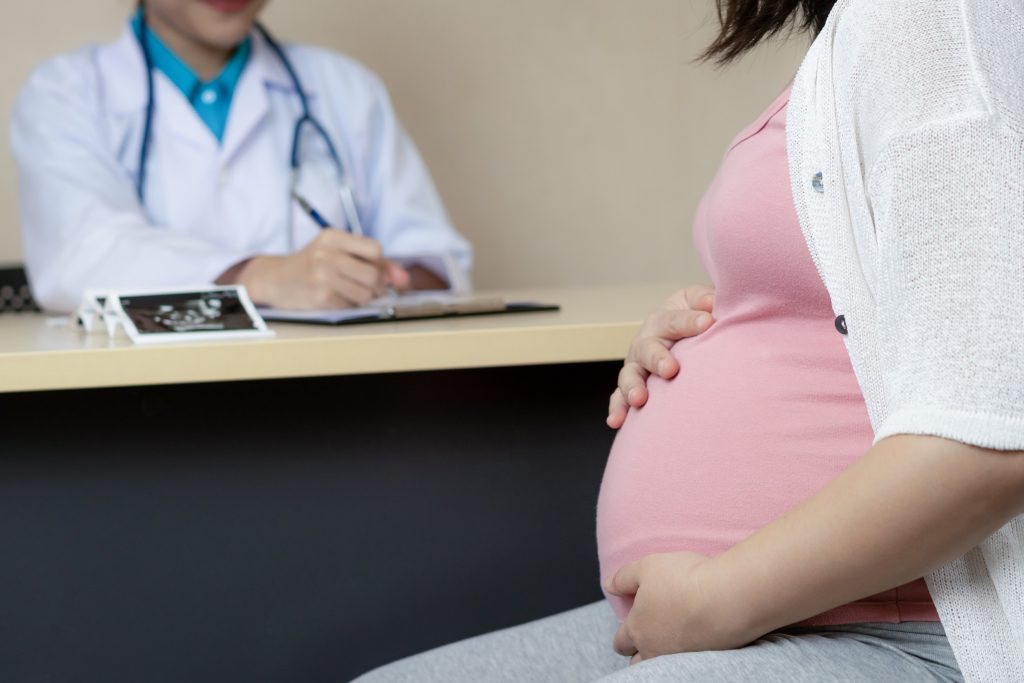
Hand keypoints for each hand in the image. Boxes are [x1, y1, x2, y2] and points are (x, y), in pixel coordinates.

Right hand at [231, 231, 410, 308]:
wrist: (275, 279)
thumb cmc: (312, 265)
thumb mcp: (337, 252)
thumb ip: (374, 263)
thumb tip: (404, 278)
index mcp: (332, 237)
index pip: (375, 250)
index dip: (378, 264)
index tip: (369, 269)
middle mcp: (326, 254)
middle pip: (373, 275)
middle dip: (375, 286)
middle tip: (364, 287)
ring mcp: (322, 276)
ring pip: (366, 294)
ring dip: (363, 298)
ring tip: (347, 292)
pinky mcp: (320, 297)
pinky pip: (351, 306)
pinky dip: (349, 306)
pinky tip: (336, 299)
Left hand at [605, 552, 744, 663]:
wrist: (727, 597)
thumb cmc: (684, 579)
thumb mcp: (646, 567)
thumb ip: (623, 578)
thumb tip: (608, 585)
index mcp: (637, 629)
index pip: (620, 642)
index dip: (622, 636)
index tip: (629, 628)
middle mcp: (655, 650)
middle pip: (637, 662)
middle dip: (638, 652)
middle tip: (648, 636)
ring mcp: (680, 658)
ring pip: (662, 666)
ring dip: (661, 655)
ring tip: (671, 640)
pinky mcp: (705, 660)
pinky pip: (690, 662)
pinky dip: (689, 653)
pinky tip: (697, 637)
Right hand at [607, 285, 715, 427]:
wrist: (682, 334)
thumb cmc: (695, 317)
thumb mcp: (701, 301)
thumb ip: (706, 300)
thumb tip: (710, 305)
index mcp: (663, 320)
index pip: (674, 320)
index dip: (689, 322)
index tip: (708, 323)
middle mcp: (645, 342)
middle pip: (647, 349)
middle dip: (657, 359)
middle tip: (671, 370)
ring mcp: (637, 366)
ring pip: (629, 375)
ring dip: (632, 387)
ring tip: (639, 399)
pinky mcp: (633, 387)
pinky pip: (620, 398)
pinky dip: (617, 409)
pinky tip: (616, 422)